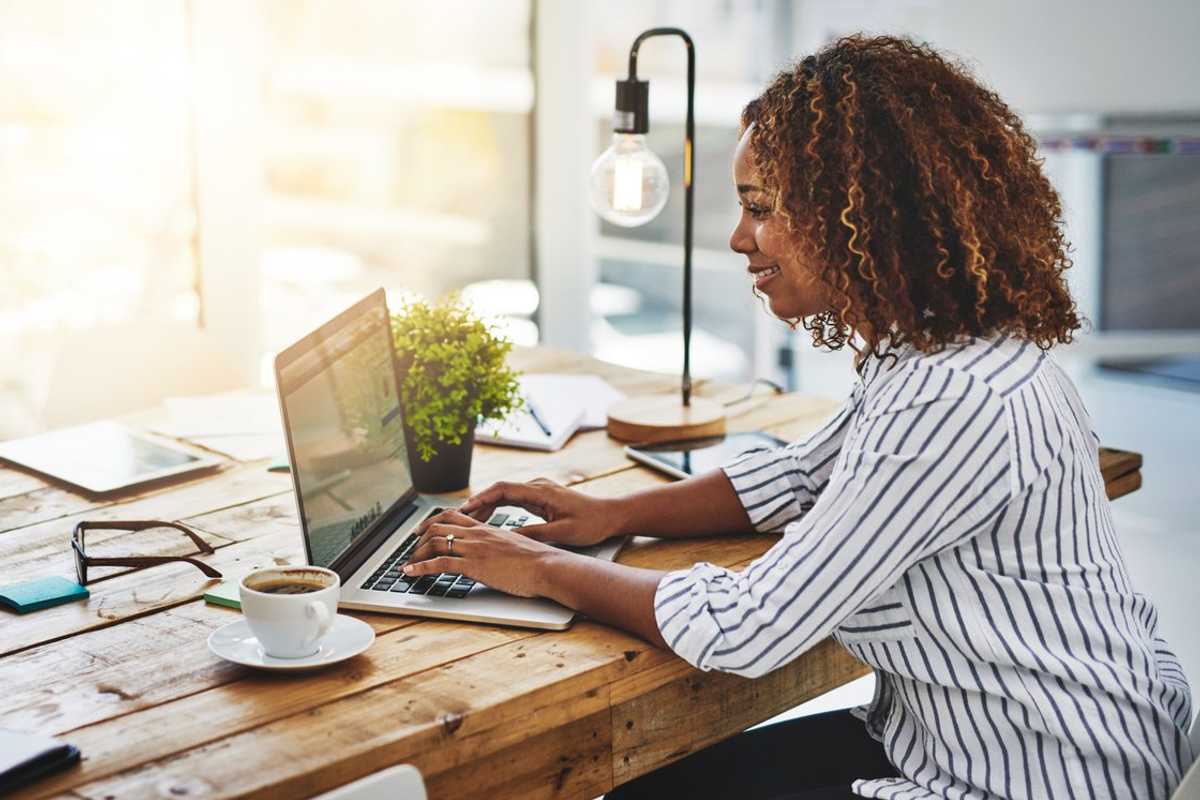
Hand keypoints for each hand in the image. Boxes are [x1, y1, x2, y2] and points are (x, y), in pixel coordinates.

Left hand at [404, 509, 561, 597]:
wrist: (547, 567)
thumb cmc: (537, 561)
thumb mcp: (513, 547)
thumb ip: (499, 546)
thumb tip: (494, 553)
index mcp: (487, 528)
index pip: (453, 516)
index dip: (433, 522)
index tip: (422, 531)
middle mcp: (477, 534)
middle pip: (438, 526)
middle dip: (419, 538)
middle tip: (410, 548)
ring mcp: (474, 549)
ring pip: (435, 543)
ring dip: (416, 554)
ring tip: (408, 563)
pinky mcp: (473, 565)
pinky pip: (439, 564)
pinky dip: (420, 568)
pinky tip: (410, 572)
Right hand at [459, 478, 625, 546]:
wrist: (611, 515)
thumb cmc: (591, 523)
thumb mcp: (562, 532)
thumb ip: (534, 534)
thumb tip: (508, 539)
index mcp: (541, 491)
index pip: (502, 489)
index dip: (480, 498)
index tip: (464, 509)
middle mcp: (537, 486)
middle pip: (499, 490)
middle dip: (477, 503)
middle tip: (457, 517)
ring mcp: (538, 491)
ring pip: (504, 495)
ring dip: (486, 506)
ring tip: (466, 520)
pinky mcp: (540, 498)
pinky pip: (513, 500)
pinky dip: (498, 508)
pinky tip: (487, 520)